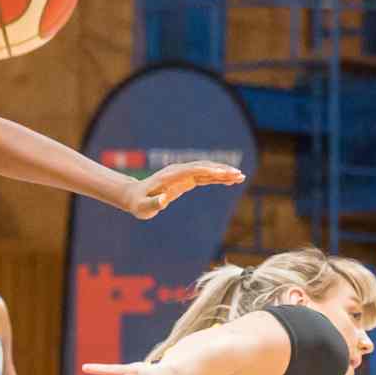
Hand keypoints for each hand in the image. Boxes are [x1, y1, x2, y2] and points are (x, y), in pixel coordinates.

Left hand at [119, 161, 243, 219]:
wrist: (134, 196)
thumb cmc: (138, 203)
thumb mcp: (143, 207)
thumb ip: (154, 203)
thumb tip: (164, 200)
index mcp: (171, 175)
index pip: (193, 170)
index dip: (209, 171)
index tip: (224, 174)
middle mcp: (179, 171)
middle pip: (204, 167)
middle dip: (222, 170)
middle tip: (239, 175)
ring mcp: (183, 174)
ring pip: (207, 170)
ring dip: (223, 173)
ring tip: (241, 177)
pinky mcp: (186, 179)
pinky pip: (205, 177)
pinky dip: (217, 178)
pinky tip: (229, 181)